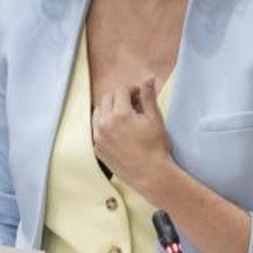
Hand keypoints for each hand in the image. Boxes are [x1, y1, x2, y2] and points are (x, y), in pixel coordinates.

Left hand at [92, 76, 175, 195]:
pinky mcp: (98, 149)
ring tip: (124, 116)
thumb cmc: (155, 146)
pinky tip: (119, 131)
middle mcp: (105, 125)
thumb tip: (148, 78)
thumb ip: (148, 96)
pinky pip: (96, 130)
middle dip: (119, 98)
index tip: (139, 95)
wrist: (151, 174)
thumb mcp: (155, 118)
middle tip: (133, 104)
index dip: (132, 90)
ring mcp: (99, 138)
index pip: (121, 91)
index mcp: (120, 114)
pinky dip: (105, 126)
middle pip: (106, 99)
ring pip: (98, 114)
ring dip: (109, 110)